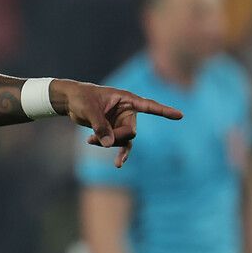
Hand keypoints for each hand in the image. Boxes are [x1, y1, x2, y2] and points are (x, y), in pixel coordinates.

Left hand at [53, 80, 182, 166]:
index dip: (164, 111)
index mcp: (126, 99)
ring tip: (91, 140)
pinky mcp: (115, 130)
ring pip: (125, 141)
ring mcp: (122, 122)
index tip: (180, 115)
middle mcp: (128, 111)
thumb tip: (109, 144)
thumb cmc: (81, 98)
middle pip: (131, 132)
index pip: (149, 106)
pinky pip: (119, 144)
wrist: (71, 101)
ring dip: (110, 144)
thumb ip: (100, 126)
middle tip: (98, 138)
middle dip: (117, 138)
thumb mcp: (89, 110)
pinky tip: (105, 154)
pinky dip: (111, 148)